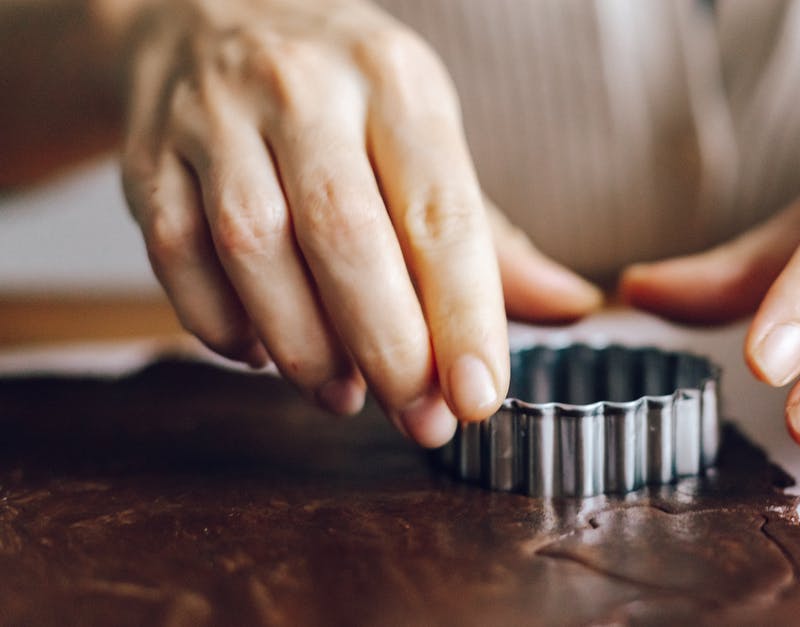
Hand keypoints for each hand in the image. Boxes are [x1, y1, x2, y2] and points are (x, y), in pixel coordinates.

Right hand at [118, 0, 600, 445]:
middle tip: (420, 420)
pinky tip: (264, 355)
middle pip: (346, 237)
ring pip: (255, 250)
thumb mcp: (425, 132)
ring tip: (344, 396)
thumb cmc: (344, 95)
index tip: (478, 397)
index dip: (462, 314)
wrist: (207, 16)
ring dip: (305, 348)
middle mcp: (304, 88)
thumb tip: (573, 306)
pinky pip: (177, 256)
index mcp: (396, 81)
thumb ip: (487, 234)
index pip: (440, 211)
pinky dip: (221, 325)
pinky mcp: (149, 156)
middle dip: (389, 349)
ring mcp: (214, 118)